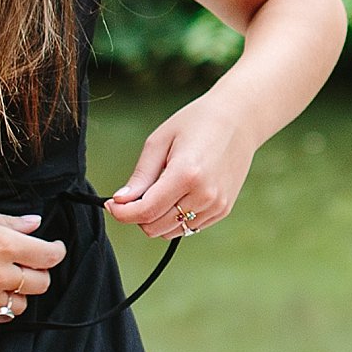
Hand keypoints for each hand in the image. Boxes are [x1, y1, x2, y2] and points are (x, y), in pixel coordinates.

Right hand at [0, 202, 65, 323]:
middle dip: (39, 273)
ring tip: (2, 278)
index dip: (55, 252)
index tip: (52, 249)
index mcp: (3, 245)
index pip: (49, 257)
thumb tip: (35, 224)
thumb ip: (9, 223)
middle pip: (40, 284)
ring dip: (18, 293)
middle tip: (27, 263)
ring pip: (20, 306)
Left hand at [106, 99, 257, 242]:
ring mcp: (217, 205)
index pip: (145, 211)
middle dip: (138, 215)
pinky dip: (176, 218)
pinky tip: (179, 194)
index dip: (122, 213)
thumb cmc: (198, 123)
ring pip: (171, 231)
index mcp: (186, 174)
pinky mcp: (223, 210)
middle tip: (136, 195)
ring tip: (160, 191)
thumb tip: (120, 202)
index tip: (111, 205)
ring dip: (157, 219)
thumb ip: (141, 176)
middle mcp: (205, 195)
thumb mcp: (160, 141)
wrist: (239, 119)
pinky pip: (189, 227)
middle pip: (155, 227)